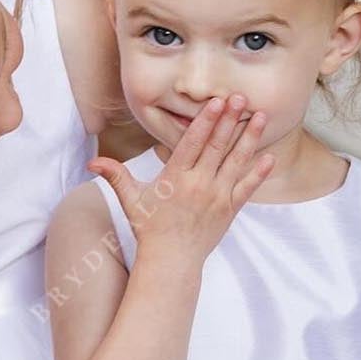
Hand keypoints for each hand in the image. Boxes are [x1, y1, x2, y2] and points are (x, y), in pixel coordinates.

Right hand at [88, 93, 273, 265]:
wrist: (171, 262)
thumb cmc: (150, 229)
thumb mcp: (131, 201)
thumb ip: (115, 176)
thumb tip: (91, 163)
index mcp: (175, 178)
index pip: (192, 143)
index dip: (206, 121)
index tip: (217, 102)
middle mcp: (198, 185)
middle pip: (217, 147)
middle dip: (230, 120)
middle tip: (241, 97)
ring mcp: (216, 197)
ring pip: (235, 162)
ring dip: (249, 138)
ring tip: (260, 117)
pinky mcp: (229, 210)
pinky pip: (247, 188)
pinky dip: (258, 173)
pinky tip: (269, 156)